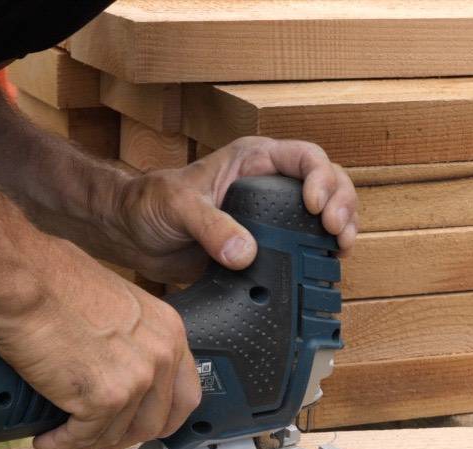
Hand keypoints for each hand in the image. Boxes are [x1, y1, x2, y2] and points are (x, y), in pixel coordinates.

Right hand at [0, 241, 200, 448]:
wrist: (22, 282)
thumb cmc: (53, 280)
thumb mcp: (116, 304)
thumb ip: (132, 337)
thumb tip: (118, 365)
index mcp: (168, 331)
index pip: (185, 396)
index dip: (160, 418)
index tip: (138, 424)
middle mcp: (160, 356)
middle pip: (154, 423)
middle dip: (122, 436)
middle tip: (95, 433)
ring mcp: (134, 379)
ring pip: (116, 435)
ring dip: (87, 440)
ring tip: (63, 433)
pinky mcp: (103, 399)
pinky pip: (84, 438)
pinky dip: (62, 444)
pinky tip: (47, 439)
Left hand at [104, 136, 357, 282]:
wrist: (131, 235)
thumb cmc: (149, 204)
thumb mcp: (178, 207)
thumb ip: (210, 227)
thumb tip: (244, 254)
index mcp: (253, 161)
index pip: (305, 157)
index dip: (322, 179)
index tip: (315, 207)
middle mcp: (269, 184)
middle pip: (327, 183)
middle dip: (341, 205)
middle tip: (336, 233)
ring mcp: (271, 216)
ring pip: (323, 213)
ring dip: (340, 228)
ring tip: (341, 250)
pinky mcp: (266, 247)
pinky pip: (304, 247)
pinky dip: (321, 254)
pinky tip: (327, 267)